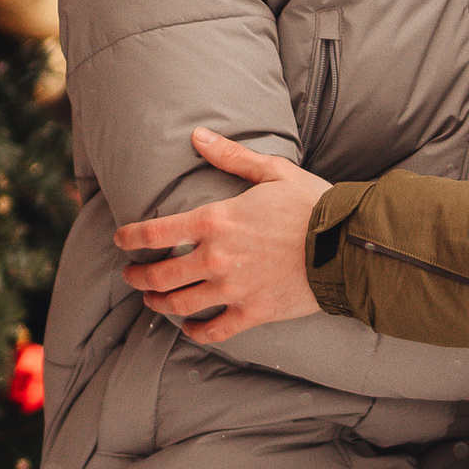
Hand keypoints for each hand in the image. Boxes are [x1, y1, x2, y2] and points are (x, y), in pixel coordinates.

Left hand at [116, 129, 328, 341]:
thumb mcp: (272, 172)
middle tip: (131, 276)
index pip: (157, 232)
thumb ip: (230, 157)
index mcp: (216, 220)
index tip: (121, 241)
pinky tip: (189, 329)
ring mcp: (232, 290)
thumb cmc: (313, 205)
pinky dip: (196, 332)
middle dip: (138, 276)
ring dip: (158, 304)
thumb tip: (197, 135)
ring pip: (179, 305)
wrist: (347, 245)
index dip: (131, 238)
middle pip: (161, 275)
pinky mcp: (253, 313)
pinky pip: (214, 331)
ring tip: (152, 300)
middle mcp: (216, 258)